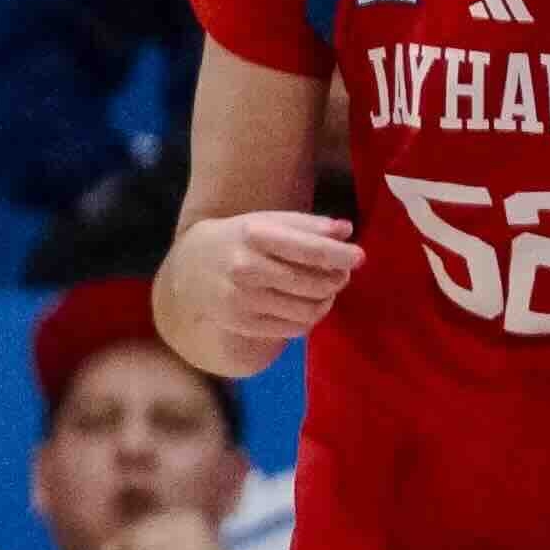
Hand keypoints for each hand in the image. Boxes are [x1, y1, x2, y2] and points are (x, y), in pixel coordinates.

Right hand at [164, 212, 358, 373]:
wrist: (190, 269)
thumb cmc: (239, 239)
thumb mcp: (268, 221)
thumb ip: (308, 225)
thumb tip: (346, 232)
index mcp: (256, 234)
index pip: (311, 250)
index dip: (342, 256)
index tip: (359, 257)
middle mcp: (246, 267)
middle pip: (315, 283)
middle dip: (337, 279)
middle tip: (340, 274)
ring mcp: (242, 299)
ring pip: (309, 309)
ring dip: (326, 301)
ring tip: (325, 291)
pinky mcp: (242, 323)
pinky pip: (295, 328)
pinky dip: (310, 318)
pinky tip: (308, 306)